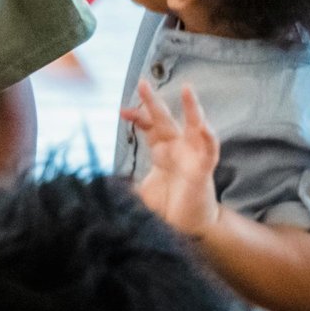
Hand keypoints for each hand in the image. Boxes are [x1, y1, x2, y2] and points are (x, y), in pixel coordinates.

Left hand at [121, 81, 219, 236]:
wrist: (188, 228)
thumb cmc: (168, 207)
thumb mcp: (140, 192)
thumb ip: (123, 186)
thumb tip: (100, 185)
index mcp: (161, 151)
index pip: (148, 127)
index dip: (137, 117)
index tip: (122, 111)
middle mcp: (177, 149)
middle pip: (164, 119)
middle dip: (153, 101)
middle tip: (142, 82)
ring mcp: (192, 156)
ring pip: (194, 126)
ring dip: (192, 108)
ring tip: (187, 89)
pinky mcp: (204, 170)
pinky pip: (210, 151)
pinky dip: (209, 138)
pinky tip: (204, 125)